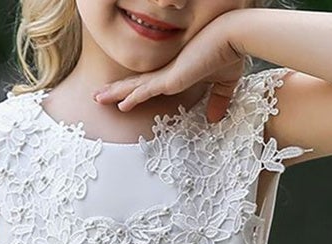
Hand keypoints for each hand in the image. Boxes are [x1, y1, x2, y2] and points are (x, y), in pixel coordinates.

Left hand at [92, 16, 247, 122]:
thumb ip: (218, 100)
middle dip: (117, 90)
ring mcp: (168, 73)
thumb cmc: (230, 53)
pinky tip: (120, 105)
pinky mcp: (171, 77)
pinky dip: (132, 97)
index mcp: (177, 72)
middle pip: (136, 83)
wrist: (234, 36)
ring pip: (135, 86)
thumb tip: (215, 118)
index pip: (150, 83)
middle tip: (99, 96)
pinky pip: (146, 90)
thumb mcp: (224, 83)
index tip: (122, 97)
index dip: (134, 90)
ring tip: (97, 98)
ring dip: (116, 93)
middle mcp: (168, 71)